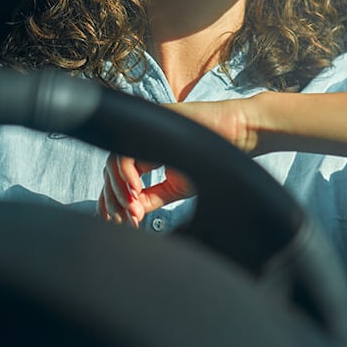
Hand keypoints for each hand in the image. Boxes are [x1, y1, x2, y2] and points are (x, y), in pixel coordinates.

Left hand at [98, 98, 256, 225]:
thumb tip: (132, 214)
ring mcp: (142, 133)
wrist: (236, 133)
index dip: (112, 201)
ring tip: (132, 210)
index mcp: (144, 156)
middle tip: (123, 220)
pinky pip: (126, 151)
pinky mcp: (148, 125)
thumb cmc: (210, 157)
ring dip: (119, 190)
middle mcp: (139, 143)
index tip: (117, 222)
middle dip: (114, 200)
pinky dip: (127, 174)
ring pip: (114, 163)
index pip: (117, 179)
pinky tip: (136, 191)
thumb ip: (153, 197)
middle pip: (111, 173)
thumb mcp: (176, 186)